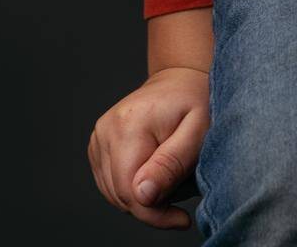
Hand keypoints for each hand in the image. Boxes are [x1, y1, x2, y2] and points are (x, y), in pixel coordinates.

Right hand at [88, 66, 209, 228]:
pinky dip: (133, 187)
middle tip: (182, 186)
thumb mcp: (198, 130)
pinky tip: (154, 170)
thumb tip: (142, 196)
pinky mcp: (98, 146)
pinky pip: (112, 185)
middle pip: (122, 196)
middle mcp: (105, 131)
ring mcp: (98, 138)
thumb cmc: (195, 101)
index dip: (156, 215)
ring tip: (170, 174)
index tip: (182, 219)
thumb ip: (172, 163)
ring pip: (115, 195)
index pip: (131, 192)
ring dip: (144, 196)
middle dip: (153, 204)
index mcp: (127, 125)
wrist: (181, 78)